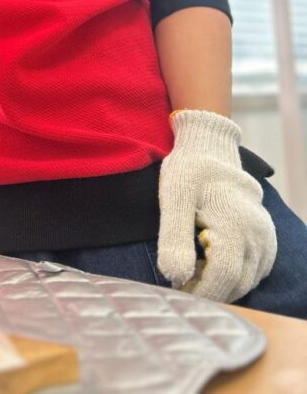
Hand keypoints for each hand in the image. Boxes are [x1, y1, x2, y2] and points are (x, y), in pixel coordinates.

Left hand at [157, 109, 276, 302]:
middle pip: (237, 283)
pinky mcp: (266, 237)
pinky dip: (236, 276)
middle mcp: (256, 234)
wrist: (210, 147)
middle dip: (209, 291)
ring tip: (193, 270)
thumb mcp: (172, 198)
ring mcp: (265, 236)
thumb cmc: (188, 170)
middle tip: (181, 283)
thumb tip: (175, 278)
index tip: (177, 289)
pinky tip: (212, 265)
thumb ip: (173, 238)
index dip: (200, 291)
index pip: (223, 277)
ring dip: (222, 285)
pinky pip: (256, 270)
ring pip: (248, 280)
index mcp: (234, 225)